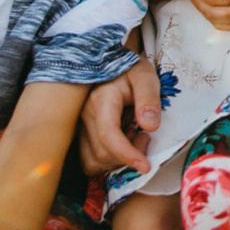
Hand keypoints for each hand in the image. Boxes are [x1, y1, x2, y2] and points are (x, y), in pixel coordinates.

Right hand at [79, 58, 161, 177]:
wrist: (110, 63)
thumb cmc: (130, 68)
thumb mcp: (145, 76)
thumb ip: (149, 99)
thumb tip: (150, 127)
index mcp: (100, 99)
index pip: (109, 135)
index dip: (127, 155)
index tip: (146, 165)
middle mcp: (84, 114)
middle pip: (101, 153)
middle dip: (127, 157)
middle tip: (146, 138)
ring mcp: (79, 124)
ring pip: (92, 160)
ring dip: (116, 161)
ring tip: (134, 140)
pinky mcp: (79, 132)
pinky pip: (88, 158)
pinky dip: (106, 160)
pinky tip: (121, 144)